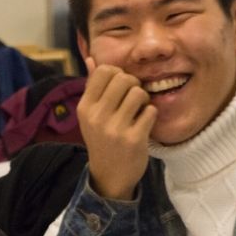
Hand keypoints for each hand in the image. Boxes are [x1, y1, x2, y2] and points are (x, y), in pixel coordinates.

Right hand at [77, 57, 156, 199]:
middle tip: (133, 98)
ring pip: (139, 92)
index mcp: (84, 107)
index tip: (120, 86)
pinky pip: (150, 111)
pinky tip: (144, 124)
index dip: (117, 73)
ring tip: (139, 110)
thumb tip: (91, 59)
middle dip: (133, 85)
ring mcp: (114, 129)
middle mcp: (96, 117)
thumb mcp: (91, 115)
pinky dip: (151, 115)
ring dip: (144, 99)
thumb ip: (93, 87)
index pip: (104, 71)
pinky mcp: (133, 139)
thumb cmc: (102, 140)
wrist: (110, 176)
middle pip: (124, 78)